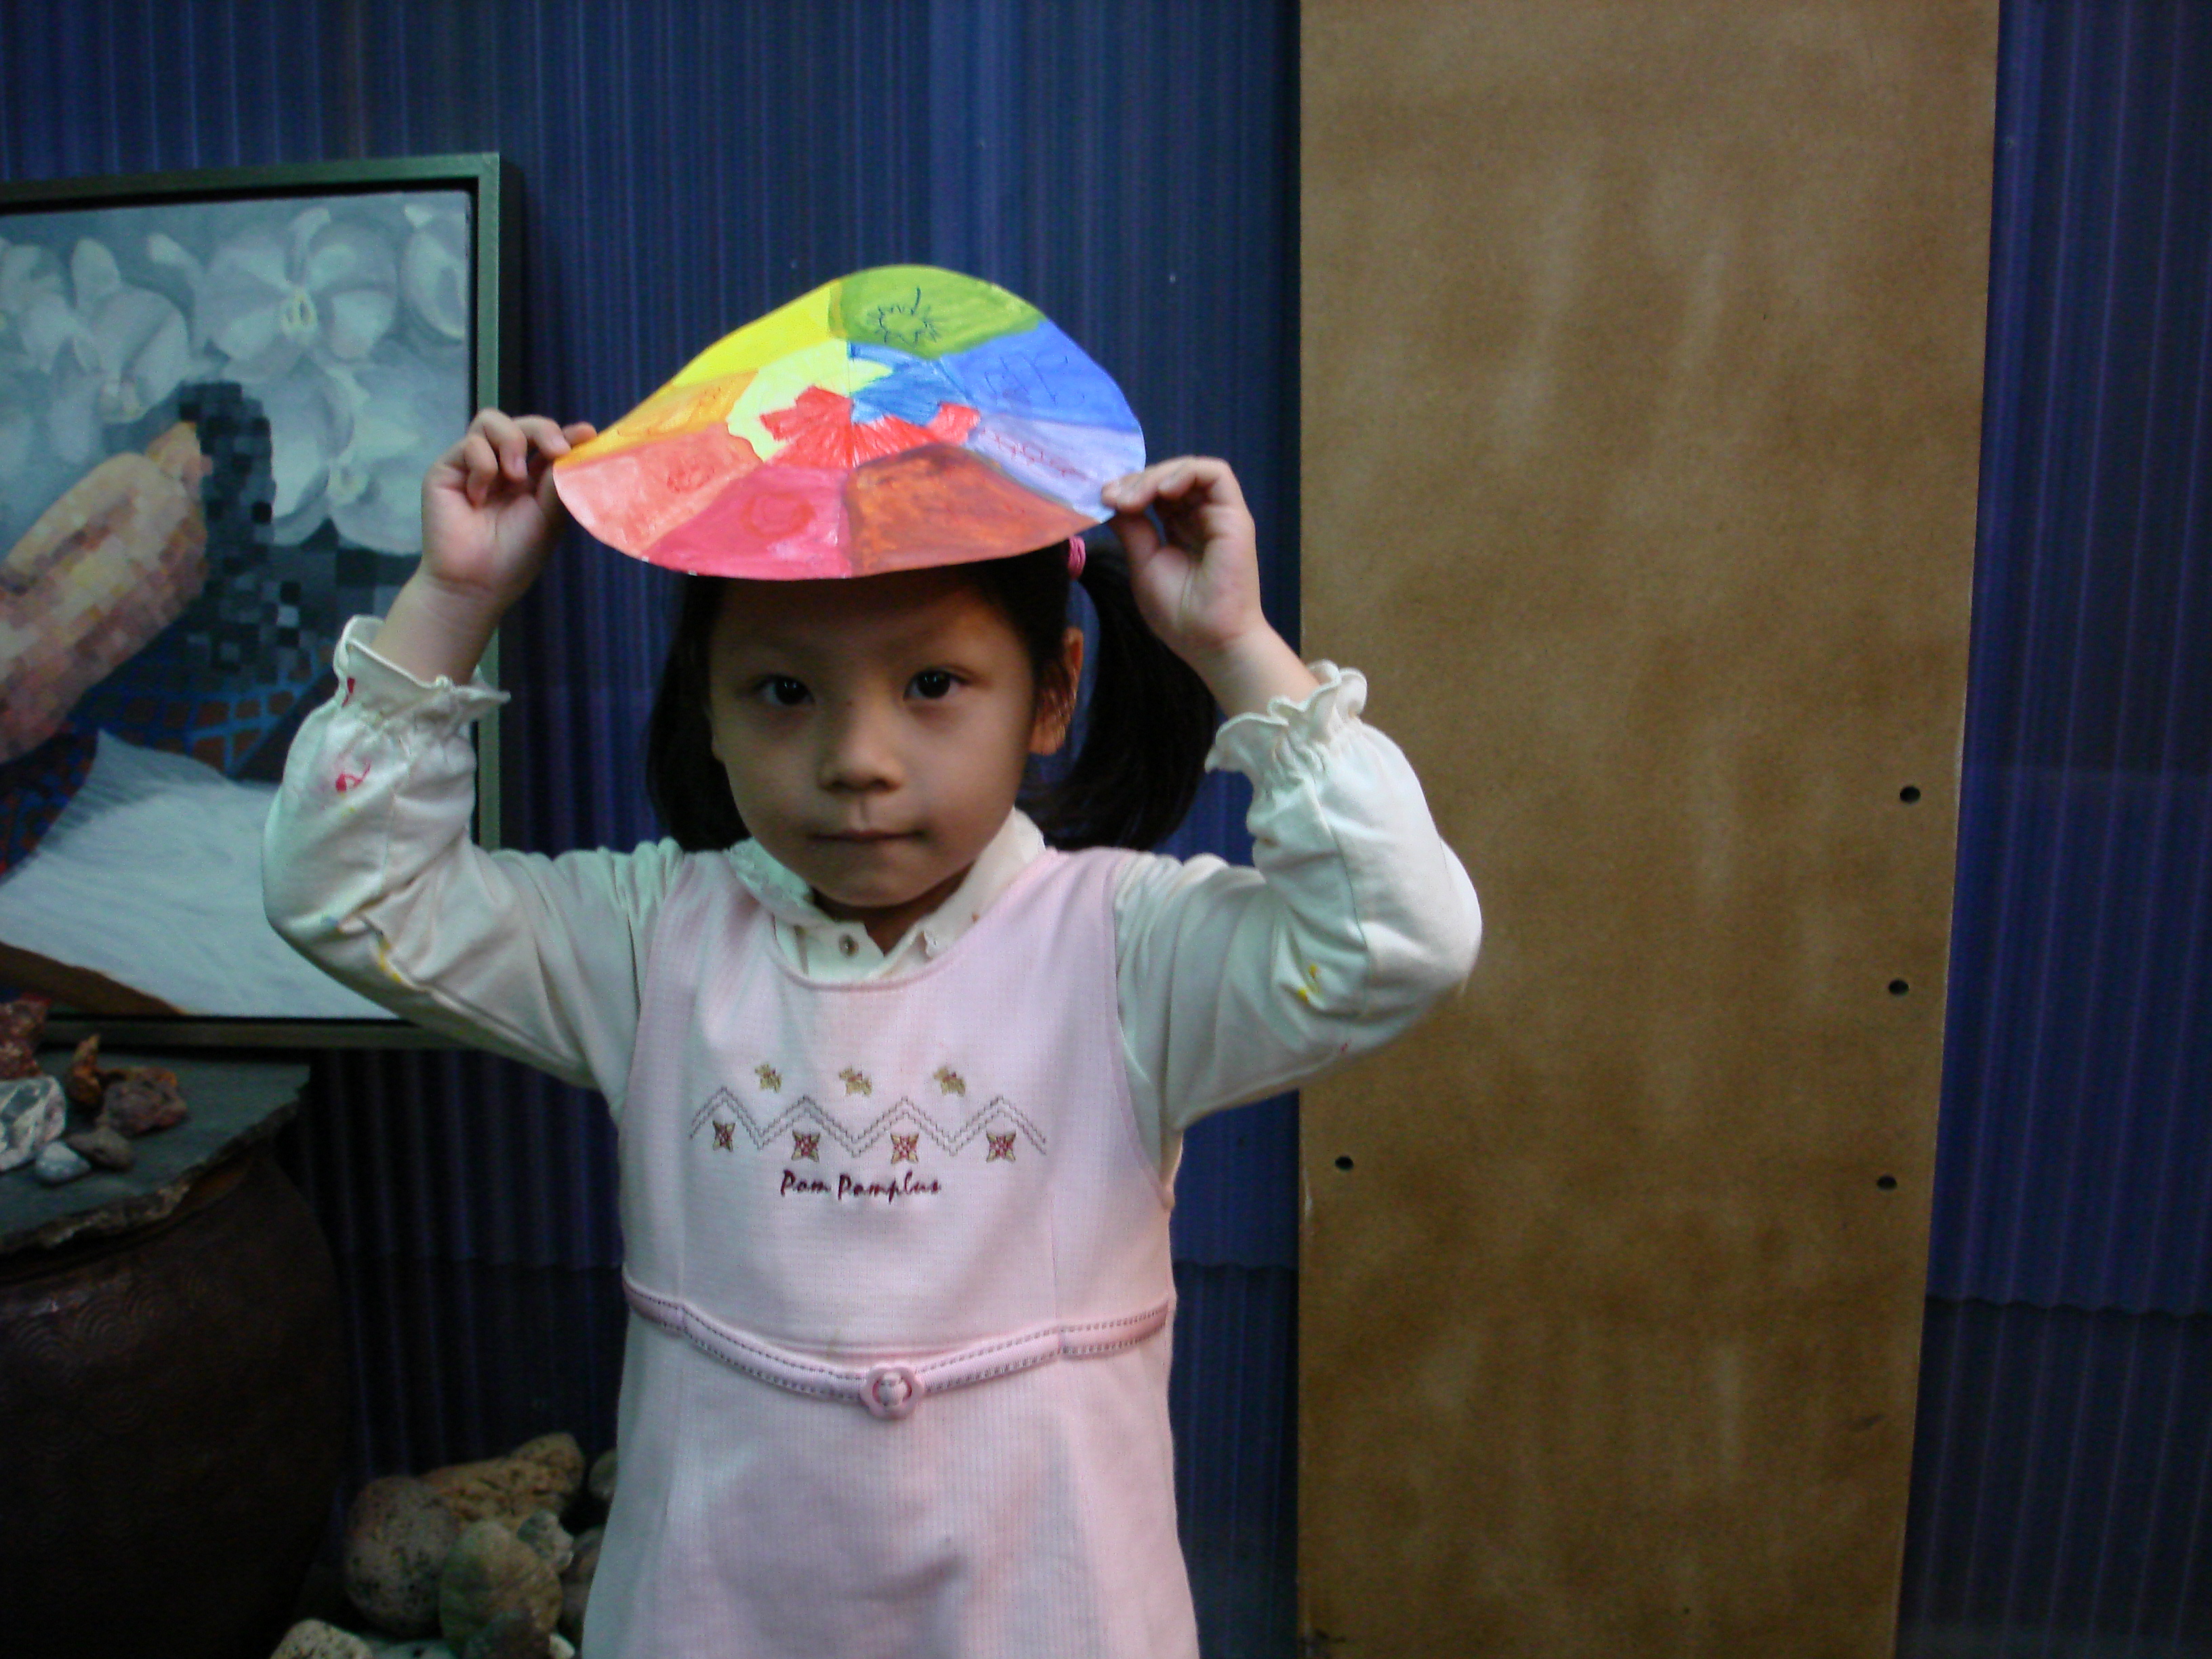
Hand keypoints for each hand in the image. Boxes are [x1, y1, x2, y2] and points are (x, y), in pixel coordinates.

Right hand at [419, 410, 597, 606]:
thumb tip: (583, 436)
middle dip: (542, 430)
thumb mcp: (549, 514)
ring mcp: (473, 465)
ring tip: (514, 476)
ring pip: (491, 421)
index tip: (586, 435)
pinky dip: (482, 465)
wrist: (476, 582)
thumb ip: (559, 475)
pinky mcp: (447, 469)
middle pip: (522, 423)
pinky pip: (469, 444)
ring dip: (511, 442)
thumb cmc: (516, 555)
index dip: (566, 434)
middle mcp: (503, 466)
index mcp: (531, 478)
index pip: (547, 442)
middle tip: (555, 451)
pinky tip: (479, 497)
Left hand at [1102, 457, 1265, 662]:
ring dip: (1155, 476)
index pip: (1155, 493)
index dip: (1129, 489)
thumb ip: (1132, 529)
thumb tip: (1111, 500)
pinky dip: (1185, 473)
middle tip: (1111, 496)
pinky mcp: (1235, 515)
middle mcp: (1200, 517)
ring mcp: (1219, 514)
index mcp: (1180, 530)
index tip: (1103, 499)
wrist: (1212, 641)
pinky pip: (1215, 474)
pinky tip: (1161, 490)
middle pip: (1168, 478)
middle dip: (1136, 481)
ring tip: (1132, 499)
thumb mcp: (1143, 564)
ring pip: (1188, 470)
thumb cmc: (1179, 614)